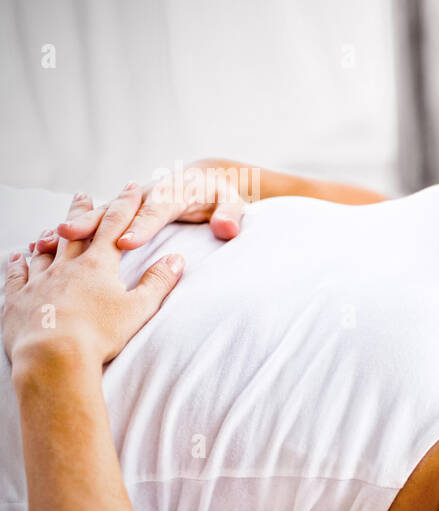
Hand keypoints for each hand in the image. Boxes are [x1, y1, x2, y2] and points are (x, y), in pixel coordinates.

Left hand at [4, 185, 184, 368]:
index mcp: (98, 265)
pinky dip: (18, 263)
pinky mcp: (18, 299)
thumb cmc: (100, 335)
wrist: (54, 356)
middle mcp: (66, 266)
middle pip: (77, 232)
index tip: (130, 188)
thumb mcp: (138, 309)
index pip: (115, 226)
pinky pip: (17, 275)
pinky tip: (17, 257)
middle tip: (83, 195)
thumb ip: (158, 282)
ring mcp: (39, 281)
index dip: (124, 205)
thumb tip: (176, 259)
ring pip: (45, 251)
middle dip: (83, 212)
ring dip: (51, 237)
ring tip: (52, 230)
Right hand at [31, 159, 247, 255]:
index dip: (142, 225)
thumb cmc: (220, 194)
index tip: (127, 242)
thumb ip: (231, 214)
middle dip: (93, 222)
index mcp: (175, 192)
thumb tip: (227, 229)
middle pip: (118, 210)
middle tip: (68, 234)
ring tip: (47, 241)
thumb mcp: (234, 201)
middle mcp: (147, 194)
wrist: (205, 179)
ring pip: (100, 215)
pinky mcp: (121, 212)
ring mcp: (131, 203)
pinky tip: (47, 246)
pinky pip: (96, 222)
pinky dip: (74, 232)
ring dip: (75, 227)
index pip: (158, 210)